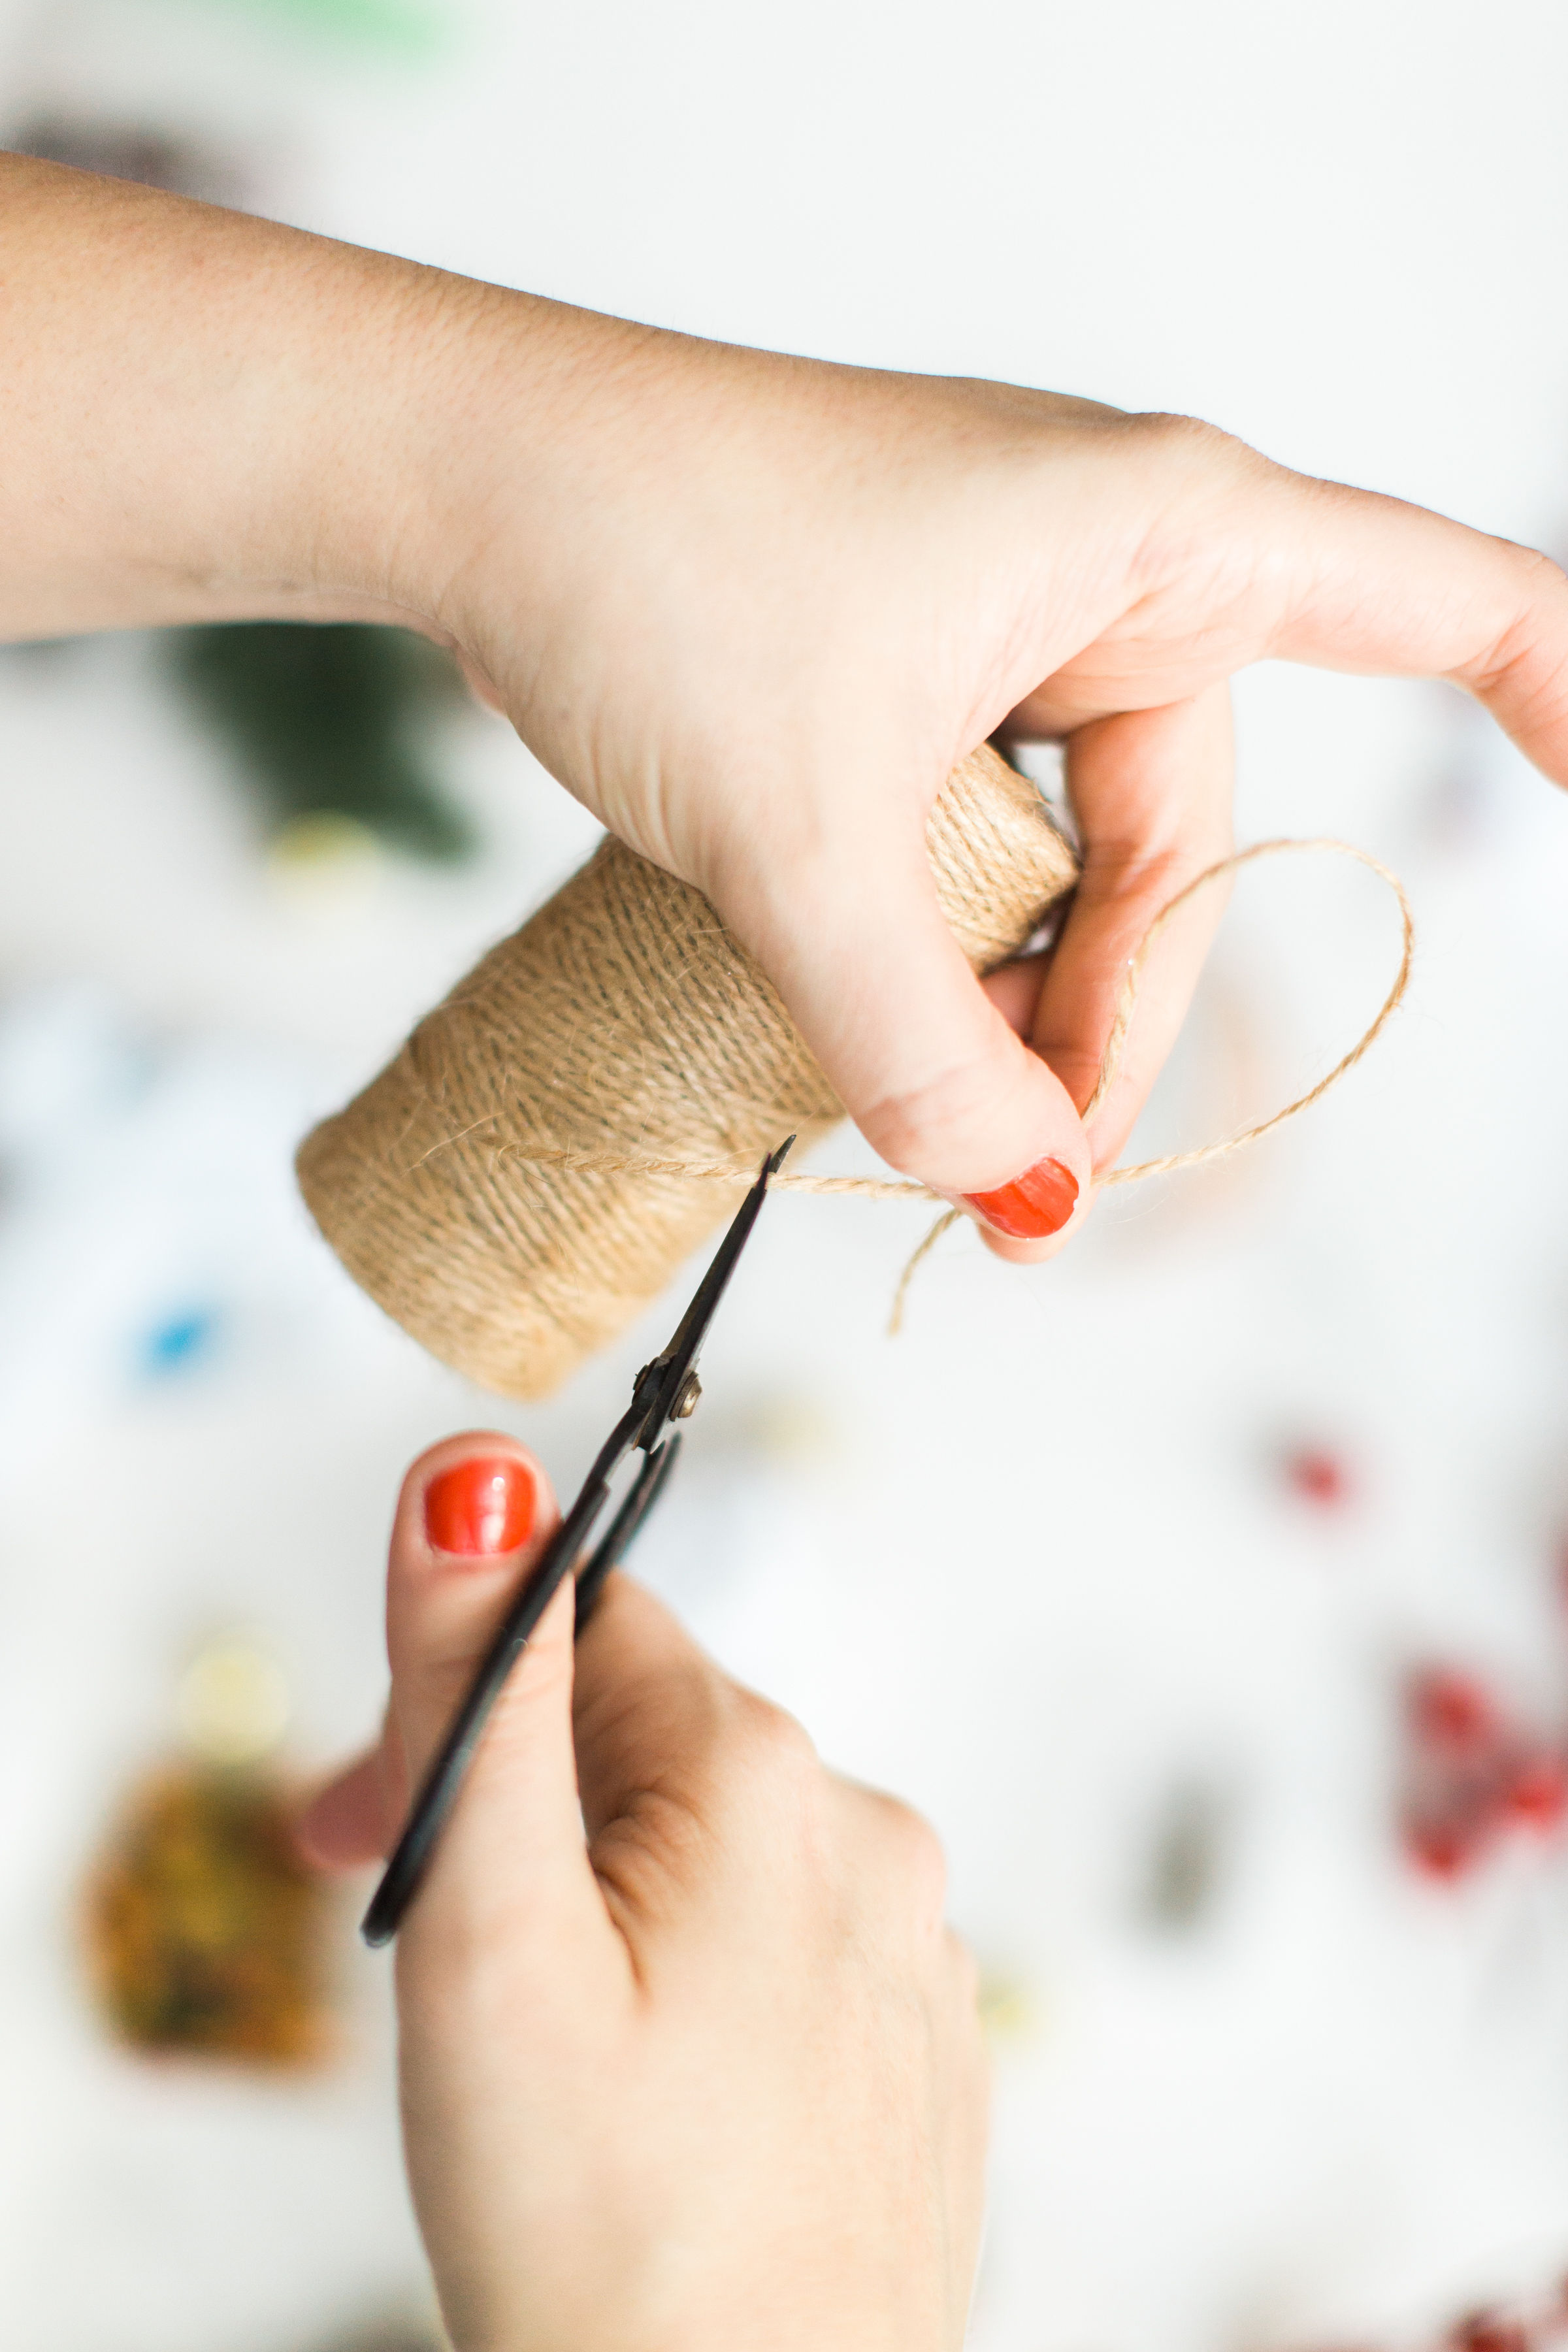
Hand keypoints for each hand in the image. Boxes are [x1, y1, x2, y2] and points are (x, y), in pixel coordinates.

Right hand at [301, 1436, 987, 2351]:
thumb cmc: (604, 2235)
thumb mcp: (491, 1937)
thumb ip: (477, 1693)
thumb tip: (473, 1474)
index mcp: (769, 1777)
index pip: (588, 1629)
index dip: (461, 1701)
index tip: (371, 1822)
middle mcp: (871, 1835)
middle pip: (648, 1739)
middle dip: (515, 1806)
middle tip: (417, 1952)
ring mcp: (914, 1951)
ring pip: (713, 1849)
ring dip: (601, 1898)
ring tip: (529, 2046)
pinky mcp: (923, 2052)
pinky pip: (782, 1951)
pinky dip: (692, 1983)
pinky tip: (640, 2101)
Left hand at [424, 345, 1567, 1254]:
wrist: (467, 481)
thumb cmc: (646, 560)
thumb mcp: (796, 836)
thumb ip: (913, 1038)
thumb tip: (1023, 1189)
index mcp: (1157, 536)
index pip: (1442, 604)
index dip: (1557, 702)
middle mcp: (1105, 574)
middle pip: (1182, 851)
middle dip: (1096, 1023)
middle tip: (1012, 1182)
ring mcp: (1004, 633)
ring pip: (1068, 872)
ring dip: (1000, 1004)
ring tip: (902, 1108)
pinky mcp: (914, 682)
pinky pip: (981, 847)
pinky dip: (938, 947)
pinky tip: (872, 1028)